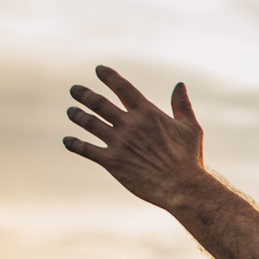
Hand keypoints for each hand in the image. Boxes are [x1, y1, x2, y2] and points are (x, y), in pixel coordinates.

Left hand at [63, 66, 209, 209]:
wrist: (183, 188)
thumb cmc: (190, 159)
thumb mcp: (190, 128)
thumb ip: (182, 105)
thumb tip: (180, 85)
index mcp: (147, 113)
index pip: (122, 87)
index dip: (108, 76)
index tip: (99, 70)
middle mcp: (129, 124)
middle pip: (98, 102)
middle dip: (83, 94)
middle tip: (75, 90)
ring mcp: (118, 142)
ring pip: (88, 122)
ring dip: (76, 115)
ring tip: (71, 111)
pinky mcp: (112, 162)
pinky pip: (86, 149)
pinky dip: (74, 144)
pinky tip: (68, 141)